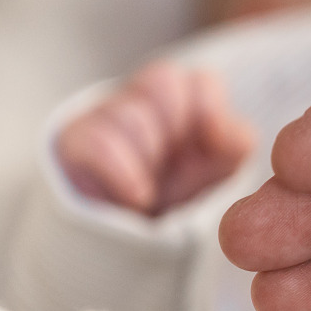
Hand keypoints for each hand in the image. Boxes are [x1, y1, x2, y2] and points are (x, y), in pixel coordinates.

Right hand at [57, 60, 254, 214]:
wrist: (134, 231)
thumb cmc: (184, 190)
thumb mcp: (222, 167)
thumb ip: (236, 140)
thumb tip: (222, 129)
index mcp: (184, 97)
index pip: (201, 79)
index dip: (210, 111)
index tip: (210, 146)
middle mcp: (143, 96)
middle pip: (163, 81)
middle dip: (177, 130)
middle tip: (175, 163)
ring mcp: (105, 113)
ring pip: (132, 115)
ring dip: (151, 158)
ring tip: (153, 186)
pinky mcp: (74, 138)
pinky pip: (100, 142)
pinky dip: (126, 175)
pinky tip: (138, 197)